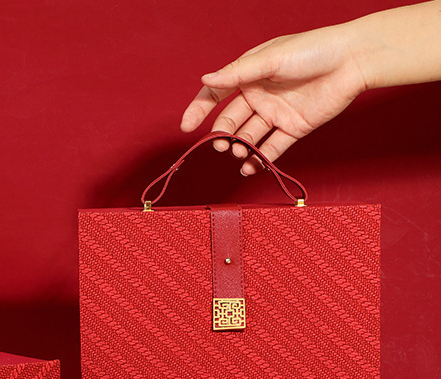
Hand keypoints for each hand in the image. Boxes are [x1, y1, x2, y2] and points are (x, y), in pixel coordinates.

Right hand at [180, 25, 367, 172]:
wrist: (353, 60)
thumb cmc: (313, 49)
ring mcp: (275, 113)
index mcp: (250, 75)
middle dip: (222, 134)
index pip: (216, 94)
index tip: (187, 126)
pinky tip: (249, 167)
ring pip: (249, 137)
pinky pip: (271, 148)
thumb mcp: (270, 59)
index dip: (199, 109)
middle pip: (231, 120)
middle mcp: (260, 95)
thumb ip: (237, 74)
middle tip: (220, 145)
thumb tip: (205, 79)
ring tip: (238, 153)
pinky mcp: (292, 128)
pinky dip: (259, 160)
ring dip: (239, 148)